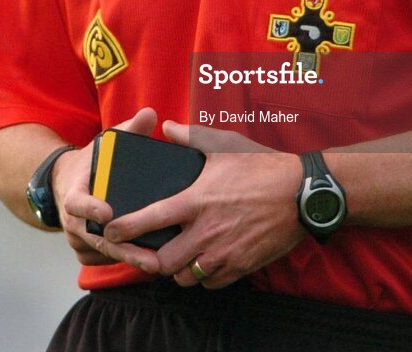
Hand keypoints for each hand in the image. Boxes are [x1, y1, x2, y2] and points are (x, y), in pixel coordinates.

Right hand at [54, 107, 160, 271]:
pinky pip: (102, 260)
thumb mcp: (106, 142)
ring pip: (102, 253)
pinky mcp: (85, 251)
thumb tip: (150, 114)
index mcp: (74, 192)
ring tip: (157, 265)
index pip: (77, 203)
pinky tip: (149, 263)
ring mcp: (77, 238)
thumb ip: (129, 129)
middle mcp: (72, 220)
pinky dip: (123, 263)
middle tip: (150, 259)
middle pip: (96, 239)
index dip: (92, 208)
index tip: (109, 212)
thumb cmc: (92, 162)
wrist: (65, 182)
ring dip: (128, 260)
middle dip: (124, 249)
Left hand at [101, 120, 305, 288]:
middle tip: (152, 249)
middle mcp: (205, 231)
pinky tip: (205, 260)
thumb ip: (191, 137)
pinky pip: (210, 284)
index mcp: (197, 201)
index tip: (111, 232)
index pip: (151, 219)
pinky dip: (203, 277)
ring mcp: (223, 253)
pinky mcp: (240, 267)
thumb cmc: (261, 166)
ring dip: (178, 269)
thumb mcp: (224, 145)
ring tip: (180, 255)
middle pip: (163, 261)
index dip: (126, 229)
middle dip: (152, 258)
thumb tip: (167, 127)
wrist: (300, 193)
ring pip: (185, 277)